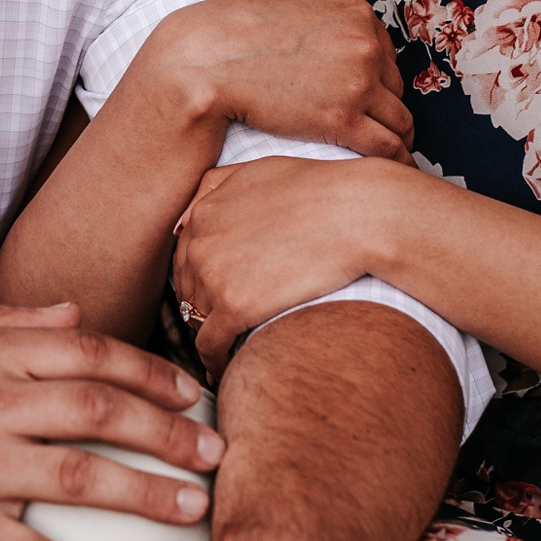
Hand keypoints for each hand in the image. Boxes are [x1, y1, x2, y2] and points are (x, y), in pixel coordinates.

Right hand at [0, 303, 224, 540]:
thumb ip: (5, 325)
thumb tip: (73, 312)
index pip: (87, 352)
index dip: (147, 372)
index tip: (188, 396)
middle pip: (99, 409)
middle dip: (168, 431)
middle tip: (215, 452)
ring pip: (80, 475)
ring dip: (146, 493)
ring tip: (193, 509)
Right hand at [147, 0, 411, 161]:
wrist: (205, 61)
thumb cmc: (234, 30)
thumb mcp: (289, 0)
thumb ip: (325, 13)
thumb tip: (337, 26)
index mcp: (355, 13)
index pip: (385, 53)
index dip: (377, 79)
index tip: (370, 97)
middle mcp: (364, 44)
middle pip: (395, 87)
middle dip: (386, 108)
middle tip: (379, 128)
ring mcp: (356, 82)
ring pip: (399, 119)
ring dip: (398, 138)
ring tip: (392, 154)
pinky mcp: (341, 119)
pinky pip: (387, 146)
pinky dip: (396, 159)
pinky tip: (392, 168)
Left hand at [172, 155, 426, 375]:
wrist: (357, 214)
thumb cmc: (319, 190)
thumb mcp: (257, 171)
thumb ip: (214, 189)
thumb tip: (183, 223)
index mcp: (203, 213)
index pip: (185, 258)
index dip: (199, 278)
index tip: (214, 294)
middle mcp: (198, 243)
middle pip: (187, 289)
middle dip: (201, 307)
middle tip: (219, 324)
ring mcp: (213, 275)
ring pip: (196, 318)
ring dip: (208, 333)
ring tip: (225, 347)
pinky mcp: (234, 307)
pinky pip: (209, 344)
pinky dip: (215, 359)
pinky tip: (224, 368)